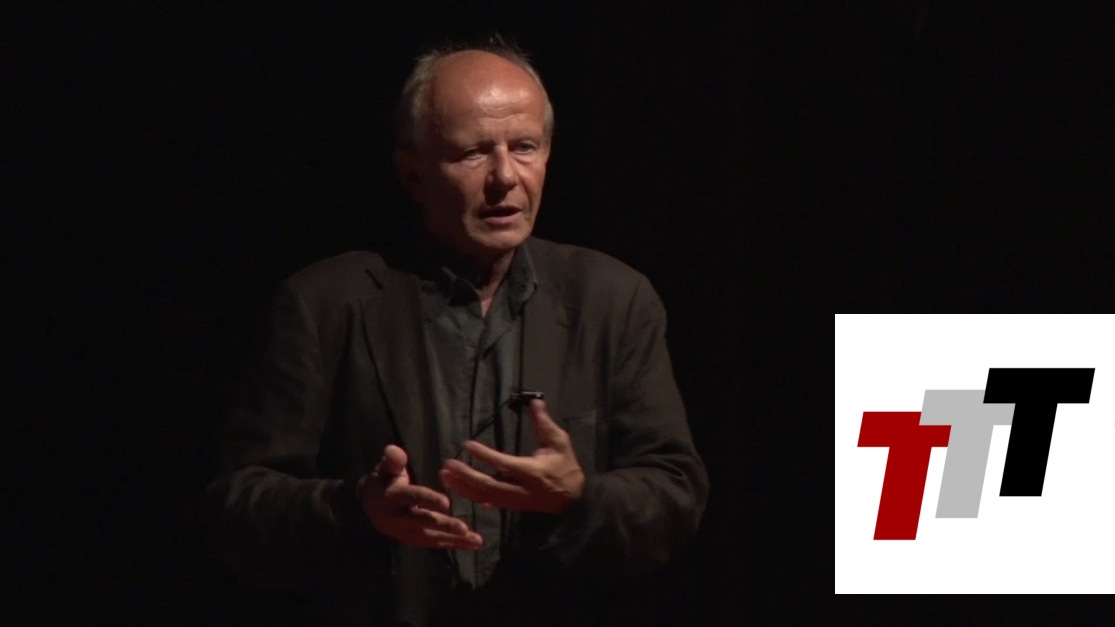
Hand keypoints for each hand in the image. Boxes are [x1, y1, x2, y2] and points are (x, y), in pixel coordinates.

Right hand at [358, 444, 482, 549]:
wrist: (368, 504)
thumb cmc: (383, 480)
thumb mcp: (385, 468)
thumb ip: (392, 461)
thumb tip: (393, 450)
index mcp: (391, 497)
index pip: (412, 498)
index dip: (428, 500)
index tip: (447, 504)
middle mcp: (396, 518)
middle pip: (422, 523)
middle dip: (443, 526)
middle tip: (464, 529)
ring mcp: (402, 532)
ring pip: (429, 537)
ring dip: (452, 540)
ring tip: (475, 540)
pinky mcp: (411, 540)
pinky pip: (432, 543)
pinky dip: (451, 544)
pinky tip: (470, 544)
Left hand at [440, 400, 585, 514]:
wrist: (573, 500)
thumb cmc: (565, 467)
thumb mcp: (560, 442)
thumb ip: (544, 424)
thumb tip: (535, 402)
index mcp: (533, 472)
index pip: (504, 464)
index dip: (484, 456)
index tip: (467, 445)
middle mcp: (521, 489)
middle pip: (489, 485)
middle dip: (466, 476)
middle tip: (448, 464)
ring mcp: (514, 501)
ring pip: (485, 497)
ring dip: (463, 487)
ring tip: (445, 476)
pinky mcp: (510, 506)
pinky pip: (487, 503)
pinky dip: (471, 496)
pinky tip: (456, 488)